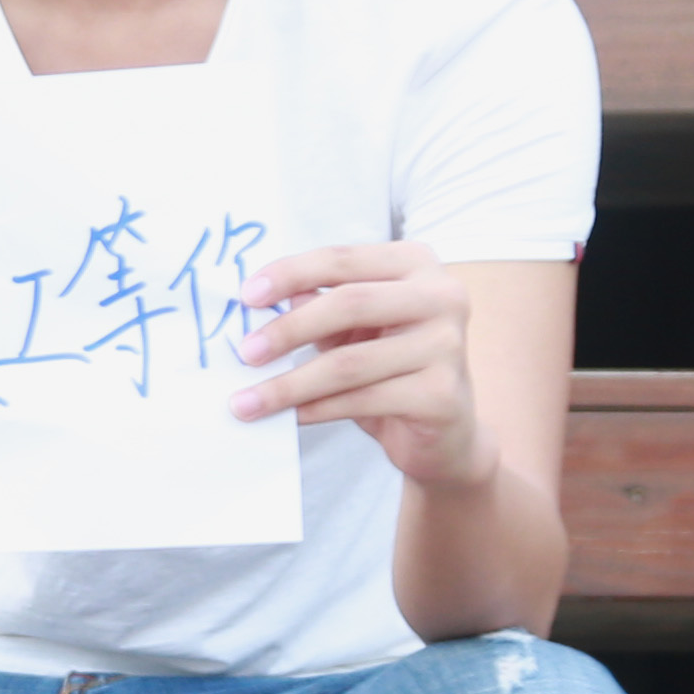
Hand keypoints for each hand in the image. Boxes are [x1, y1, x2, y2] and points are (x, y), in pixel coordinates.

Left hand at [233, 240, 489, 492]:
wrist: (447, 433)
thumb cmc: (392, 367)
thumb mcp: (354, 328)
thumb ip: (317, 304)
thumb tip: (258, 298)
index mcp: (417, 265)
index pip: (343, 259)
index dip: (291, 273)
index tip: (246, 295)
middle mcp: (442, 296)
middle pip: (349, 303)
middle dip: (288, 330)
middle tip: (245, 353)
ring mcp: (447, 346)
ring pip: (349, 362)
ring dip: (290, 384)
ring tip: (248, 401)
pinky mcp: (441, 395)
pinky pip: (362, 401)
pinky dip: (316, 409)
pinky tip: (289, 417)